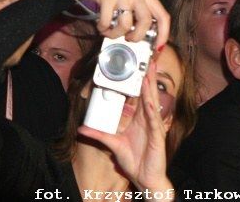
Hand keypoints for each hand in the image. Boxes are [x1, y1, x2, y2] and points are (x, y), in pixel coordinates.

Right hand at [63, 0, 168, 47]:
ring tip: (110, 32)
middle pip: (146, 22)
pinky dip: (103, 28)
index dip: (163, 34)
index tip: (158, 46)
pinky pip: (107, 21)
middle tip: (129, 38)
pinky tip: (101, 25)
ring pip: (125, 24)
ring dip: (116, 34)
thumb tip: (145, 36)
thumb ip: (139, 12)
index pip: (163, 16)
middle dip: (137, 36)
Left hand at [77, 65, 172, 192]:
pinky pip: (155, 122)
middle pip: (148, 95)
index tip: (138, 67)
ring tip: (149, 73)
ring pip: (152, 104)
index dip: (140, 82)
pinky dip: (152, 111)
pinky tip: (150, 102)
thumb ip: (98, 135)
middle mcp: (148, 120)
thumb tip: (81, 129)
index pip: (140, 96)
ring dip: (151, 89)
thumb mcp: (112, 144)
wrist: (146, 178)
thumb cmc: (135, 161)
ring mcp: (154, 128)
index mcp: (140, 119)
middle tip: (148, 61)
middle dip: (148, 78)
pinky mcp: (158, 138)